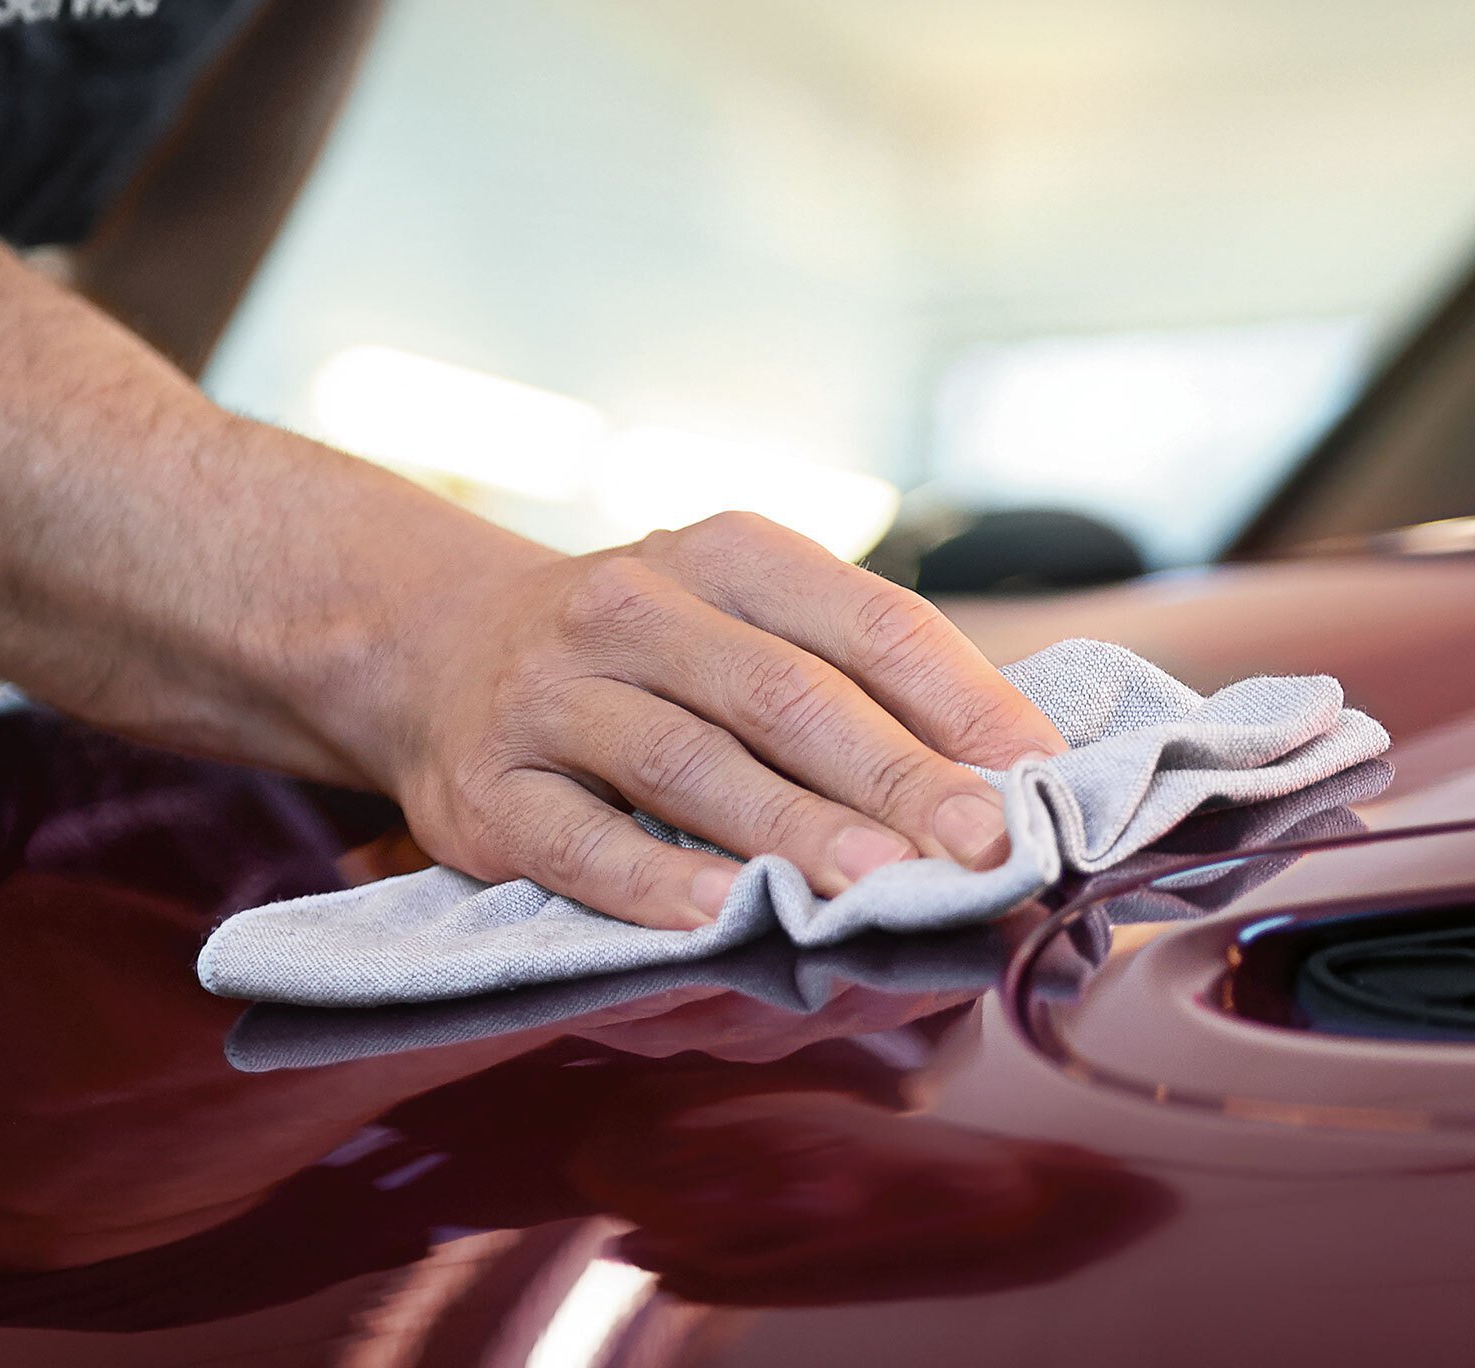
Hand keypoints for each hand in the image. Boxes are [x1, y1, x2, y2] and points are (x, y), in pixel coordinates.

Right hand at [368, 512, 1069, 927]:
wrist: (432, 647)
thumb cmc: (646, 655)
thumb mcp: (743, 620)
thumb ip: (853, 681)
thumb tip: (1008, 776)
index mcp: (730, 556)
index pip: (868, 620)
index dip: (961, 698)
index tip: (1042, 774)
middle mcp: (634, 608)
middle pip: (787, 696)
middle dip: (898, 776)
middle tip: (984, 846)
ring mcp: (551, 697)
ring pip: (690, 766)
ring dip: (796, 832)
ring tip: (883, 888)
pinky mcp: (485, 792)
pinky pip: (577, 842)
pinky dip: (652, 883)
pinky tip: (723, 918)